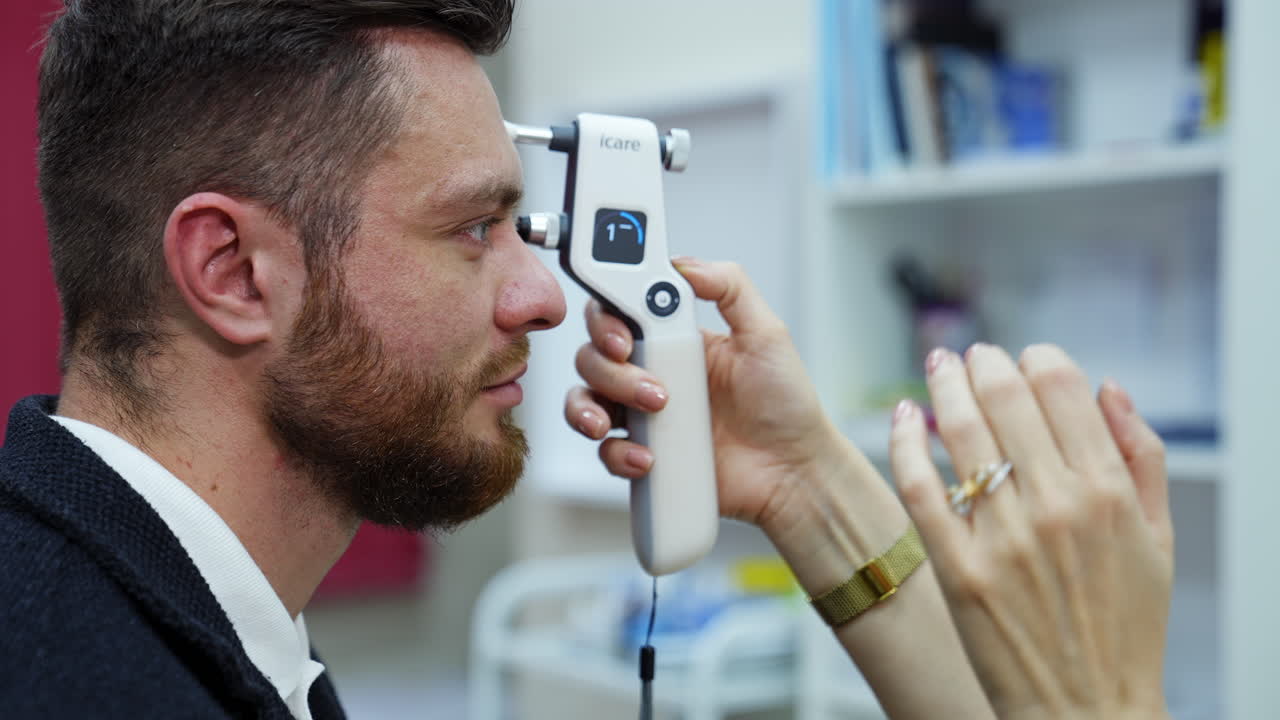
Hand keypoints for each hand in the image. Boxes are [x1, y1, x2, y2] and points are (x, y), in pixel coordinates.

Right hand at [563, 258, 839, 528]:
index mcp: (675, 338)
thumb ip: (730, 287)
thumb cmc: (786, 405)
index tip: (621, 337)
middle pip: (594, 356)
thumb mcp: (767, 333)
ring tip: (646, 418)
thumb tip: (683, 264)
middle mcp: (652, 372)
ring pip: (586, 399)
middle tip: (654, 389)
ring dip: (596, 407)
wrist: (793, 473)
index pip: (618, 313)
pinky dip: (616, 453)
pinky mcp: (643, 454)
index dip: (605, 320)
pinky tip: (648, 457)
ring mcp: (643, 415)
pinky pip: (605, 451)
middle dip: (611, 370)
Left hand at [891, 343, 1173, 719]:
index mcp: (1108, 492)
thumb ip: (1142, 455)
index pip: (1061, 388)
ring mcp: (1002, 537)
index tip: (1023, 355)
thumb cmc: (1125, 624)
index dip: (1036, 358)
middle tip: (971, 354)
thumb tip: (1107, 387)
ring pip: (960, 433)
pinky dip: (906, 441)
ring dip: (944, 387)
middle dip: (984, 363)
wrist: (1086, 706)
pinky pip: (921, 486)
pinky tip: (904, 415)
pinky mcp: (956, 567)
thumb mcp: (1159, 538)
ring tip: (938, 367)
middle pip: (1004, 399)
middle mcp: (1055, 506)